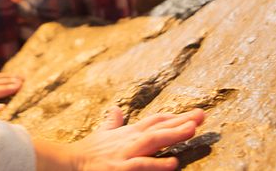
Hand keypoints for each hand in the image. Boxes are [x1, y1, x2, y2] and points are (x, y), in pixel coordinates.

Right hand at [34, 107, 204, 170]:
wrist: (72, 161)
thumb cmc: (90, 150)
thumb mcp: (104, 134)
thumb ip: (113, 123)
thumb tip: (116, 109)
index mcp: (129, 132)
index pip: (155, 121)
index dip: (175, 116)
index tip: (194, 114)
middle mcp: (130, 139)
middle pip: (159, 126)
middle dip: (181, 121)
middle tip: (202, 115)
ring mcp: (126, 153)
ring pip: (153, 140)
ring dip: (173, 134)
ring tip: (192, 130)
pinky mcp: (121, 168)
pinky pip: (142, 165)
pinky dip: (157, 163)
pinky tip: (173, 163)